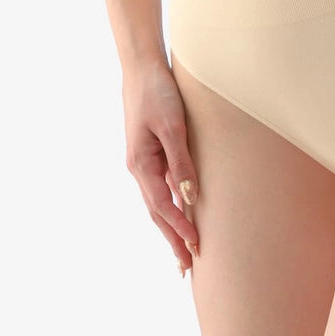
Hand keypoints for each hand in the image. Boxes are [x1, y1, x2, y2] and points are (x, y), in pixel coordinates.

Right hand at [122, 58, 201, 276]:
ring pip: (156, 202)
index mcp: (140, 164)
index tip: (196, 247)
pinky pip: (160, 186)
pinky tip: (179, 212)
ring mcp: (142, 161)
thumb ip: (181, 161)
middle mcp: (138, 168)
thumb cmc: (157, 92)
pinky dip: (169, 205)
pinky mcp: (149, 152)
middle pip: (156, 212)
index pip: (162, 206)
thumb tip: (190, 198)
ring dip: (169, 226)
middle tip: (186, 269)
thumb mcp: (172, 126)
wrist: (141, 66)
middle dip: (171, 239)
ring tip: (182, 251)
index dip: (179, 228)